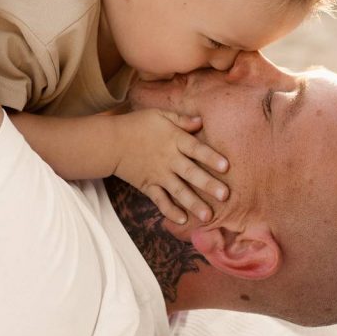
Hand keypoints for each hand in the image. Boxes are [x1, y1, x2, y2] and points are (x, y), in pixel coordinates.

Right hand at [112, 109, 229, 224]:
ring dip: (194, 203)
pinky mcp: (148, 186)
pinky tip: (183, 220)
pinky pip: (160, 200)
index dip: (211, 157)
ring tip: (208, 216)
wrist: (110, 142)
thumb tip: (201, 121)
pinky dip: (170, 211)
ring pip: (179, 191)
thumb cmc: (136, 125)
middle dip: (208, 184)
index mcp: (174, 140)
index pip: (196, 149)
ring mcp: (158, 174)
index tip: (226, 166)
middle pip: (191, 173)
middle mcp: (169, 159)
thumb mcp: (160, 115)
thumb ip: (181, 119)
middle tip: (224, 195)